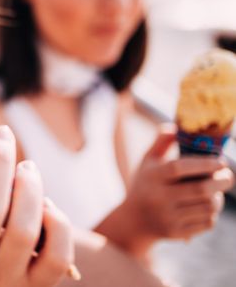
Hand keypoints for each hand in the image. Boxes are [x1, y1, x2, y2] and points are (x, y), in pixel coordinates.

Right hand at [123, 126, 233, 244]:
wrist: (134, 221)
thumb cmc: (145, 185)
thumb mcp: (147, 162)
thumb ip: (160, 142)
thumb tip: (175, 126)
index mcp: (152, 177)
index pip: (180, 168)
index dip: (204, 164)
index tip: (221, 161)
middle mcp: (158, 198)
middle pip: (200, 190)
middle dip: (221, 182)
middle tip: (228, 176)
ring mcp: (168, 217)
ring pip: (207, 207)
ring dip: (218, 197)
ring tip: (217, 191)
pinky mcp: (176, 233)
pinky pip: (207, 223)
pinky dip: (213, 213)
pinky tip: (208, 206)